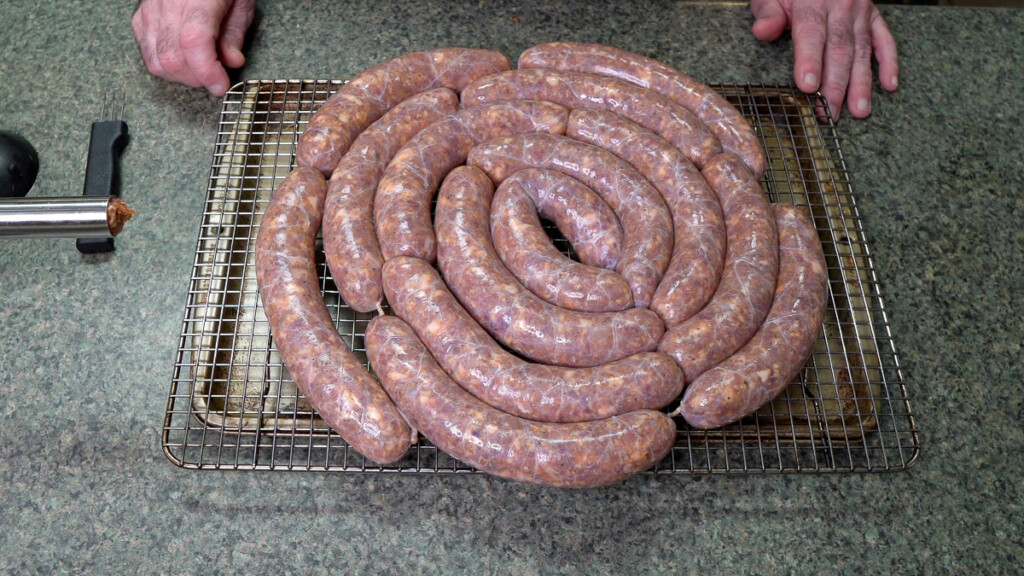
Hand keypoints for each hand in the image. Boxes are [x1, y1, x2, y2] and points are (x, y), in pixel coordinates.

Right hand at [132, 0, 256, 95]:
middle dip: (198, 78)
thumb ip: (234, 33)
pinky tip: (184, 61)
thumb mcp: (241, 3)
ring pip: (157, 60)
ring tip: (202, 70)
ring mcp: (150, 10)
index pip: (194, 42)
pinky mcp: (141, 16)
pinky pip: (148, 52)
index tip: (221, 85)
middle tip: (216, 77)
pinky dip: (166, 65)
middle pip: (173, 57)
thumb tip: (231, 62)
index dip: (207, 71)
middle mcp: (168, 3)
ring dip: (182, 77)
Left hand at [750, 0, 897, 120]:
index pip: (811, 34)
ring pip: (861, 50)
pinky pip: (885, 39)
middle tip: (829, 113)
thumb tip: (763, 31)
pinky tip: (889, 84)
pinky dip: (889, 62)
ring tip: (859, 110)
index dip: (810, 61)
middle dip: (835, 84)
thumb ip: (768, 13)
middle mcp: (841, 7)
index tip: (808, 86)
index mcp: (812, 3)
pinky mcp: (874, 15)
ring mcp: (861, 12)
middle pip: (839, 49)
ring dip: (861, 83)